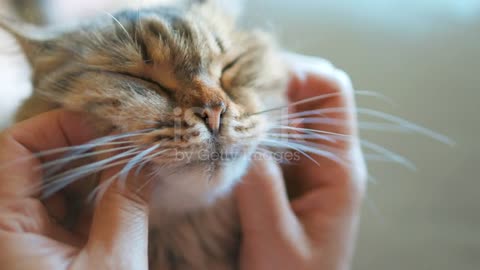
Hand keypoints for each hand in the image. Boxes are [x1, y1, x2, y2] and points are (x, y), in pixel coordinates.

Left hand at [0, 110, 149, 269]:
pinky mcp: (51, 250)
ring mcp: (30, 239)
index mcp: (5, 227)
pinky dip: (99, 197)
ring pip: (58, 184)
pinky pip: (70, 208)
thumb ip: (124, 200)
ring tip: (133, 171)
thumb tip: (140, 150)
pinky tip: (126, 195)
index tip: (104, 132)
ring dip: (96, 173)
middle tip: (129, 147)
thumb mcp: (114, 260)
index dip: (58, 126)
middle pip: (38, 162)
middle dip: (86, 149)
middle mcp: (10, 228)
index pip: (14, 147)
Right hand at [236, 53, 366, 269]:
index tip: (251, 82)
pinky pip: (268, 137)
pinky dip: (245, 128)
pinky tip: (220, 135)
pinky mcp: (283, 176)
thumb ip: (262, 191)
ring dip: (252, 107)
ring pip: (283, 112)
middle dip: (266, 84)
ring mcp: (303, 166)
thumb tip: (240, 136)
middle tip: (223, 92)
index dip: (296, 73)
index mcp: (338, 169)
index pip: (332, 91)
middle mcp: (325, 159)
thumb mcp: (277, 243)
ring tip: (216, 110)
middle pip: (305, 92)